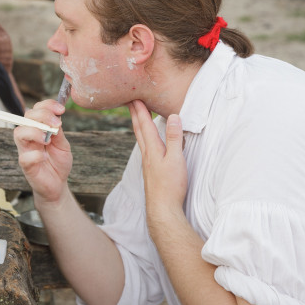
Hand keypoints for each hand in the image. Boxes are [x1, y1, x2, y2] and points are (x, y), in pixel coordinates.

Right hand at [14, 100, 71, 204]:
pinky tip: (44, 157)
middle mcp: (29, 136)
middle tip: (57, 124)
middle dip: (42, 115)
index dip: (47, 105)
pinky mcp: (25, 165)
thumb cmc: (58, 163)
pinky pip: (24, 157)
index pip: (37, 109)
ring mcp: (25, 150)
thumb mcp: (63, 145)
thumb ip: (59, 133)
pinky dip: (35, 155)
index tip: (61, 110)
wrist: (57, 184)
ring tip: (48, 140)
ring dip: (34, 132)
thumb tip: (57, 119)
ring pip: (19, 133)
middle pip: (27, 116)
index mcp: (38, 128)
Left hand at [128, 100, 187, 216]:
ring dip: (137, 124)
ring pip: (140, 138)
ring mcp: (148, 162)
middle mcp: (147, 154)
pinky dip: (144, 136)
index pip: (144, 124)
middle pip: (138, 129)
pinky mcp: (151, 169)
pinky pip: (145, 146)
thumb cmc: (170, 186)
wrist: (162, 209)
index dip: (140, 109)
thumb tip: (174, 116)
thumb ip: (174, 138)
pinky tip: (147, 140)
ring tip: (135, 115)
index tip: (133, 96)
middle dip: (134, 113)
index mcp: (152, 149)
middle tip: (128, 100)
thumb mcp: (176, 159)